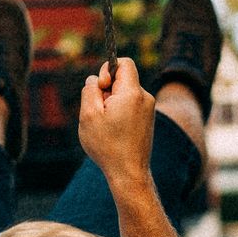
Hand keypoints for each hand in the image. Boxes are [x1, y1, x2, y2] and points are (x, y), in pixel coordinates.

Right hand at [79, 58, 156, 182]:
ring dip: (111, 103)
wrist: (129, 174)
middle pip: (123, 79)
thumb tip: (96, 80)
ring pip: (125, 94)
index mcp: (133, 93)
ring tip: (107, 125)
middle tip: (100, 111)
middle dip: (106, 89)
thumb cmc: (108, 146)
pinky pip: (130, 106)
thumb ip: (90, 89)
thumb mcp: (89, 114)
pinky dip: (119, 113)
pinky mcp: (147, 121)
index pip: (124, 63)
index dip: (108, 68)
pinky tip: (114, 131)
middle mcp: (145, 98)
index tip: (101, 87)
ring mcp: (148, 110)